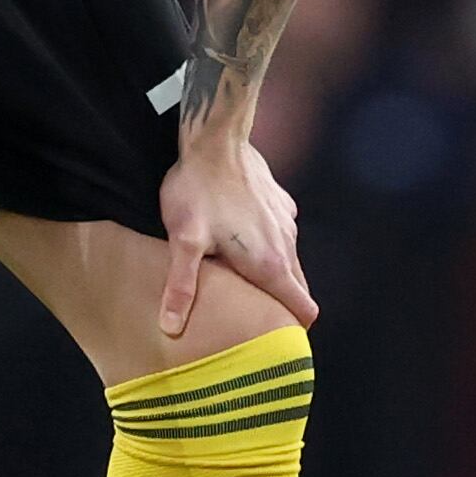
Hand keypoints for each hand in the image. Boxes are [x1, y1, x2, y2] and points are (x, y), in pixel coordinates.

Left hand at [158, 134, 313, 337]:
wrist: (215, 138)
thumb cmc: (197, 190)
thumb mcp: (184, 241)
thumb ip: (182, 287)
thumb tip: (171, 329)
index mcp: (271, 264)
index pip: (304, 310)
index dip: (292, 329)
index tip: (272, 338)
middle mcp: (288, 244)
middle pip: (297, 290)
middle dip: (279, 307)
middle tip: (247, 316)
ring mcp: (288, 222)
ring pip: (288, 261)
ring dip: (271, 274)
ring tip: (237, 277)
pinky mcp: (281, 203)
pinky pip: (280, 235)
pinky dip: (267, 244)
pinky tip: (237, 237)